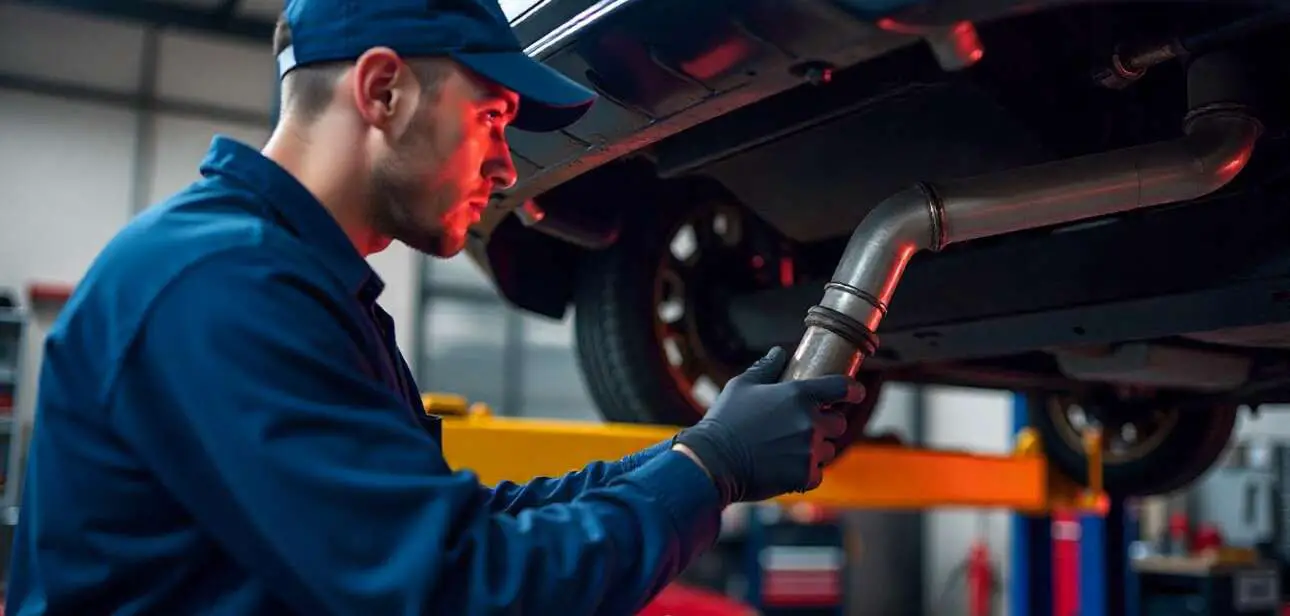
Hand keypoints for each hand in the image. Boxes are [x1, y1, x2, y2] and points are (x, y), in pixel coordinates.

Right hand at [673, 346, 863, 503]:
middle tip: (805, 428)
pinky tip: (785, 468)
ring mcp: (809, 451)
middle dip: (826, 425)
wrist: (713, 461)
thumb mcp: (741, 386)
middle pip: (838, 424)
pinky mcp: (804, 476)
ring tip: (789, 450)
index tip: (855, 392)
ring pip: (828, 450)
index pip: (841, 388)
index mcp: (798, 395)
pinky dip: (806, 473)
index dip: (852, 390)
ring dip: (816, 450)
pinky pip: (818, 474)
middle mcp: (810, 422)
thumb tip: (779, 353)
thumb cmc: (724, 421)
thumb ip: (765, 368)